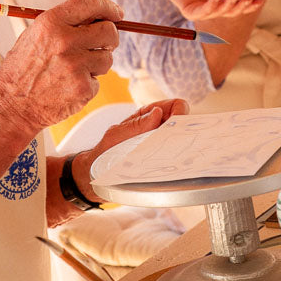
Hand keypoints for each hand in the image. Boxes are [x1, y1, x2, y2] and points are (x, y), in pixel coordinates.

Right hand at [0, 0, 121, 132]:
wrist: (12, 105)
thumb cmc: (23, 69)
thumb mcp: (35, 35)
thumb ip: (65, 24)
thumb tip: (100, 17)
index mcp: (51, 23)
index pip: (90, 3)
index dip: (108, 7)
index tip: (117, 13)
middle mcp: (64, 41)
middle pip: (109, 31)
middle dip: (109, 38)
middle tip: (102, 45)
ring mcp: (75, 65)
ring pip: (107, 58)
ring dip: (97, 64)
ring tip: (74, 70)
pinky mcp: (83, 87)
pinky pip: (98, 81)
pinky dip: (88, 84)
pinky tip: (69, 86)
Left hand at [72, 98, 189, 198]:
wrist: (96, 175)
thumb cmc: (105, 152)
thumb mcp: (116, 136)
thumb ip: (135, 125)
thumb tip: (157, 113)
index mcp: (148, 114)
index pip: (176, 105)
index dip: (180, 113)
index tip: (175, 125)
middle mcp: (158, 127)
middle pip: (184, 122)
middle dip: (183, 130)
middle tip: (173, 143)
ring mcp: (162, 144)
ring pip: (182, 140)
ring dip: (179, 146)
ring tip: (168, 156)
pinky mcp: (163, 160)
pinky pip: (176, 156)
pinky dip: (175, 158)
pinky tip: (168, 165)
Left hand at [154, 0, 261, 20]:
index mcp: (220, 1)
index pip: (238, 6)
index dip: (251, 4)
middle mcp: (211, 9)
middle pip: (230, 12)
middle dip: (242, 5)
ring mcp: (200, 12)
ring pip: (218, 12)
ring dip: (228, 4)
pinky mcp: (188, 11)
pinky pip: (202, 11)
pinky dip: (211, 4)